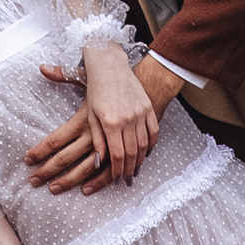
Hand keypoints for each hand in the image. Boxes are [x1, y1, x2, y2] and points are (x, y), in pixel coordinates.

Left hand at [24, 43, 172, 191]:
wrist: (111, 65)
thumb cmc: (96, 89)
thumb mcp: (91, 115)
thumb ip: (97, 138)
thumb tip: (100, 160)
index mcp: (111, 122)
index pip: (117, 154)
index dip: (117, 170)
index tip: (116, 179)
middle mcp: (128, 119)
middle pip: (132, 153)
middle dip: (129, 169)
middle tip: (126, 179)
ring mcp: (140, 113)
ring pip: (144, 144)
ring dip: (140, 159)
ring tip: (135, 169)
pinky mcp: (147, 107)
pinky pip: (153, 131)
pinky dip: (151, 144)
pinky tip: (146, 153)